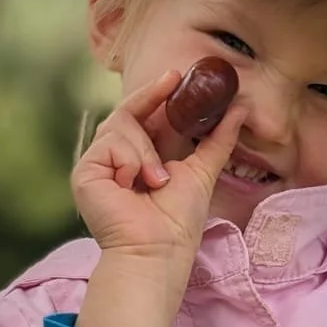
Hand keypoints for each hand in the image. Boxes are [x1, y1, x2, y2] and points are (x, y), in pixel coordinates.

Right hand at [71, 70, 246, 326]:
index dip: (157, 94)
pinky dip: (129, 160)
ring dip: (145, 150)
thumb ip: (219, 138)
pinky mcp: (85, 173)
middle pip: (128, 111)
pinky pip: (108, 144)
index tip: (177, 76)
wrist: (158, 250)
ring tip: (157, 180)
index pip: (145, 115)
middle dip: (150, 96)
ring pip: (121, 124)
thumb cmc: (178, 222)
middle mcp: (117, 158)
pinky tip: (135, 184)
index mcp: (142, 156)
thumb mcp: (203, 170)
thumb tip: (240, 106)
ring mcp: (99, 164)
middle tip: (172, 81)